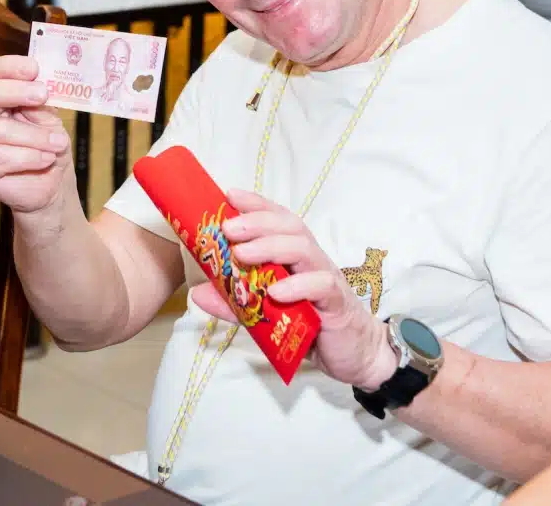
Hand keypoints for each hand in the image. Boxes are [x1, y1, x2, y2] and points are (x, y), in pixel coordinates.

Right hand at [0, 55, 73, 214]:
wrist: (52, 185)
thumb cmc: (50, 147)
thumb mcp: (50, 119)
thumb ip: (41, 102)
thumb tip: (41, 84)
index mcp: (1, 96)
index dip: (11, 67)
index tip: (34, 69)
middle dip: (17, 92)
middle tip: (43, 95)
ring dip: (35, 137)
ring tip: (57, 144)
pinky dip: (28, 157)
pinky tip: (45, 159)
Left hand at [188, 190, 396, 390]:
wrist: (353, 355)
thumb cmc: (310, 326)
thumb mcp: (265, 314)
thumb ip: (234, 304)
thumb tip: (197, 294)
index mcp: (295, 256)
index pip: (278, 219)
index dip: (257, 204)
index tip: (230, 194)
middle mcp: (311, 260)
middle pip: (290, 227)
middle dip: (257, 222)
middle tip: (227, 227)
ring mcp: (326, 279)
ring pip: (303, 250)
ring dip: (270, 247)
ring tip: (242, 253)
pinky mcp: (337, 304)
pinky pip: (321, 286)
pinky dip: (297, 285)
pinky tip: (275, 291)